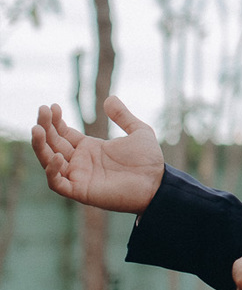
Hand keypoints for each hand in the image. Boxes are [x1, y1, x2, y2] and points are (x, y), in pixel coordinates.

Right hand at [31, 97, 164, 212]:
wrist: (157, 183)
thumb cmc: (149, 161)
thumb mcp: (138, 131)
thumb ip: (123, 116)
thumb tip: (109, 98)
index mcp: (90, 148)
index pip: (63, 134)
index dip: (55, 121)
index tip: (53, 106)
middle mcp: (80, 162)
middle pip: (53, 144)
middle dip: (45, 127)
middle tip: (42, 109)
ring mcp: (79, 176)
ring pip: (49, 162)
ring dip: (40, 146)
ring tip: (37, 128)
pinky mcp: (81, 191)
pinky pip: (58, 183)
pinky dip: (53, 171)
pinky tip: (57, 156)